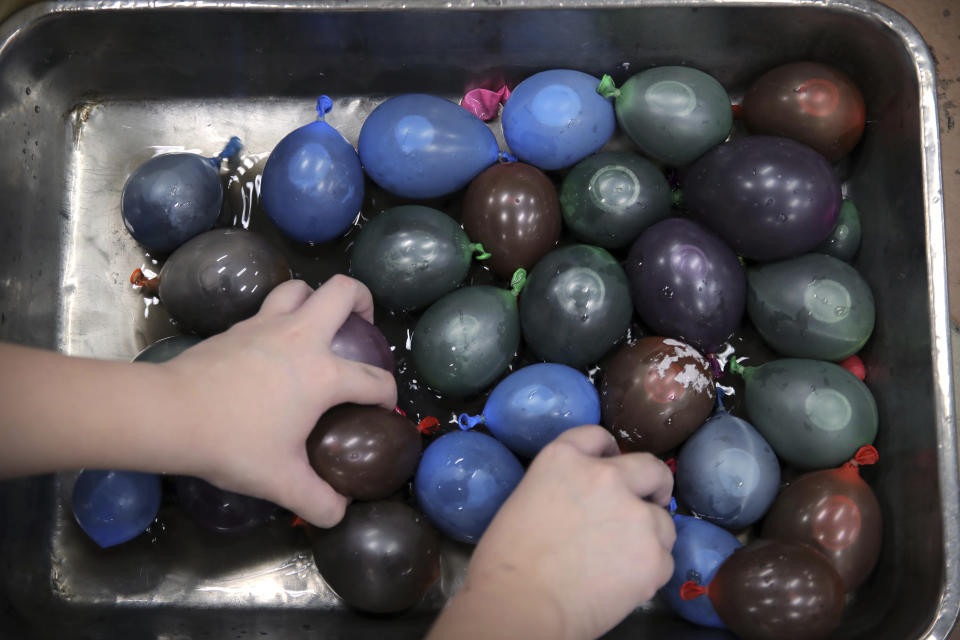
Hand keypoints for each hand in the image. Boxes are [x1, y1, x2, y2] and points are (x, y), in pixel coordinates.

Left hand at [160, 276, 396, 527]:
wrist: (170, 414)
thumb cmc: (233, 443)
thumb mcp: (282, 482)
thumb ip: (318, 501)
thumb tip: (338, 514)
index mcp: (323, 374)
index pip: (374, 380)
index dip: (386, 396)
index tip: (381, 409)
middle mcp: (301, 338)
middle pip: (343, 291)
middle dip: (363, 301)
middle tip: (362, 327)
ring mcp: (266, 326)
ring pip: (301, 289)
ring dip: (316, 299)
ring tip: (319, 326)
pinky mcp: (236, 328)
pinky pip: (268, 308)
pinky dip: (280, 318)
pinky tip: (273, 349)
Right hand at [428, 426, 674, 639]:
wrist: (522, 605)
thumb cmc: (507, 562)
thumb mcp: (527, 499)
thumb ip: (563, 489)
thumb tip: (584, 505)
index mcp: (564, 459)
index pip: (597, 437)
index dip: (608, 452)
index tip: (610, 465)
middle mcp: (606, 476)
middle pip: (650, 467)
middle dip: (654, 484)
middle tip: (649, 500)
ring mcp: (635, 515)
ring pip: (662, 520)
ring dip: (649, 534)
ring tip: (623, 559)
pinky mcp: (653, 555)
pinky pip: (663, 559)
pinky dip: (648, 570)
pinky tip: (622, 583)